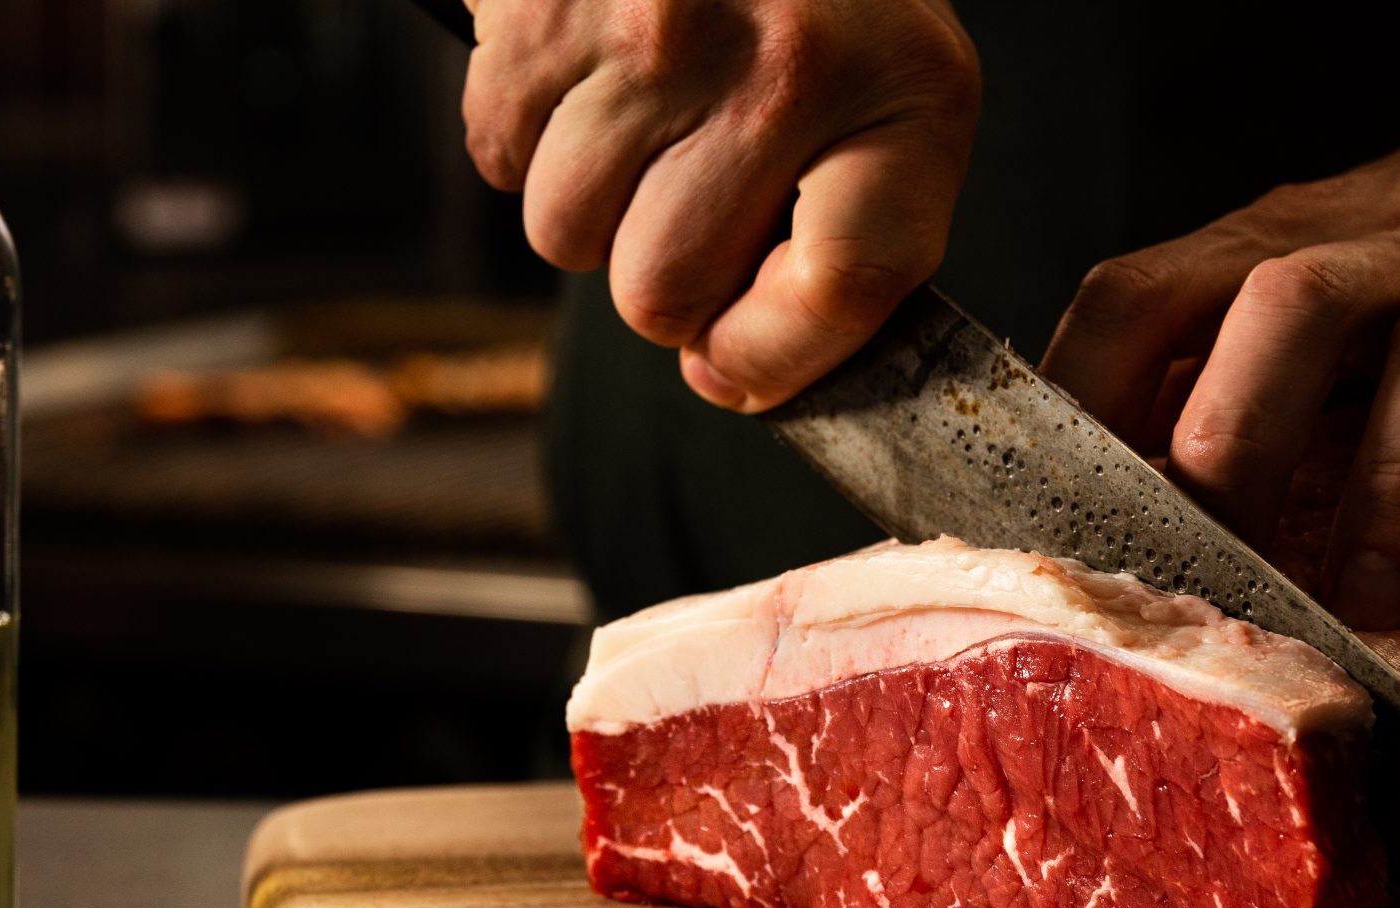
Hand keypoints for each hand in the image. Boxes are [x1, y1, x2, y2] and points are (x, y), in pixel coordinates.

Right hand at [461, 0, 978, 410]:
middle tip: (685, 199)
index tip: (731, 362)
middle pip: (664, 295)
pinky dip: (525, 137)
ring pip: (567, 234)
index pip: (839, 290)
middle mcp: (785, 61)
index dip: (768, 357)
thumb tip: (728, 377)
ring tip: (642, 123)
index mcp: (902, 94)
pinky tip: (586, 77)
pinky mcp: (545, 6)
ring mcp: (657, 30)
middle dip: (661, 277)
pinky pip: (497, 154)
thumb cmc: (814, 4)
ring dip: (589, 207)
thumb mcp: (893, 101)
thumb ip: (850, 247)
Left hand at [1039, 93, 1399, 654]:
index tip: (1056, 525)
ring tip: (1373, 612)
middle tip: (1215, 576)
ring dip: (1398, 487)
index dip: (1085, 399)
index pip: (1145, 293)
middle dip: (1238, 437)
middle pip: (1287, 301)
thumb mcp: (1300, 296)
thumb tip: (1075, 524)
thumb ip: (1200, 378)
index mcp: (1274, 246)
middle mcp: (1385, 244)